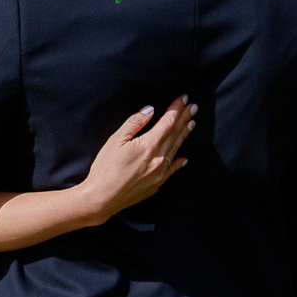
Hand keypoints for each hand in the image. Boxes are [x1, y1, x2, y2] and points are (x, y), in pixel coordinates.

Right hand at [80, 98, 194, 225]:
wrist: (102, 198)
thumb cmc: (105, 168)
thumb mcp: (116, 140)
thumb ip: (135, 123)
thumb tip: (150, 110)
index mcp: (149, 145)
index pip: (168, 122)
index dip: (176, 108)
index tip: (183, 98)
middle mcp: (160, 159)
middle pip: (175, 134)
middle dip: (185, 118)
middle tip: (194, 106)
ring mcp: (160, 173)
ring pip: (176, 149)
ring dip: (184, 135)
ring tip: (191, 124)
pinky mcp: (156, 185)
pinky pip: (173, 170)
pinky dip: (179, 162)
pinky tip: (184, 158)